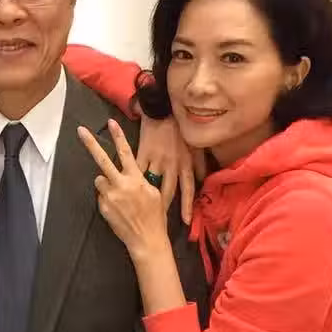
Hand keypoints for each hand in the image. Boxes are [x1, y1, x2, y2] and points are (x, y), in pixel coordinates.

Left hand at [78, 119, 172, 258]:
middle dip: (91, 144)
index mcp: (135, 178)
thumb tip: (128, 174)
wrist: (146, 239)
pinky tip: (118, 208)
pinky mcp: (103, 206)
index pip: (125, 152)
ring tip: (119, 196)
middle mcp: (120, 184)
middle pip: (102, 160)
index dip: (118, 136)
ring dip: (106, 183)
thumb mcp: (153, 192)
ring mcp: (109, 196)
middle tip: (80, 131)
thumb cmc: (155, 215)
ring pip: (100, 180)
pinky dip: (107, 198)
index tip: (110, 122)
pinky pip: (101, 195)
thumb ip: (139, 180)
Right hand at [134, 109, 194, 225]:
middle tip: (161, 221)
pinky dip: (135, 181)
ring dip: (149, 198)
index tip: (185, 221)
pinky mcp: (142, 155)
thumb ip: (199, 163)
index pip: (188, 189)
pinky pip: (138, 172)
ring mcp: (156, 160)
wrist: (163, 109)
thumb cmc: (181, 127)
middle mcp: (172, 165)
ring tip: (143, 210)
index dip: (186, 207)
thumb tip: (202, 178)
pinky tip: (129, 191)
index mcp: (185, 163)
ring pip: (152, 184)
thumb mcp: (195, 145)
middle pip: (169, 191)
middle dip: (166, 208)